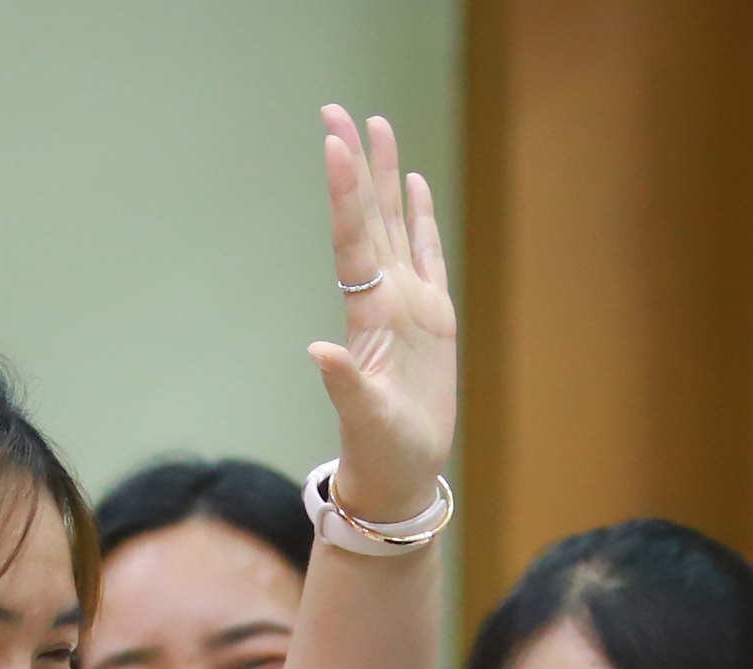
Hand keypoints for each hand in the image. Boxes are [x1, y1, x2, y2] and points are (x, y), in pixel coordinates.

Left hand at [308, 107, 457, 523]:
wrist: (399, 473)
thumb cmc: (380, 451)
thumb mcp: (365, 420)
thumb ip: (344, 387)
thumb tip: (319, 354)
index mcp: (367, 314)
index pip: (353, 239)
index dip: (345, 192)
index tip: (333, 143)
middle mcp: (384, 298)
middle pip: (369, 217)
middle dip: (358, 164)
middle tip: (341, 110)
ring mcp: (408, 304)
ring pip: (396, 224)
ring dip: (386, 176)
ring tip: (379, 125)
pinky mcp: (433, 318)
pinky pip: (427, 255)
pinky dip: (420, 218)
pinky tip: (415, 184)